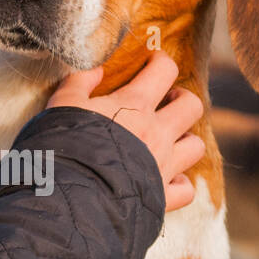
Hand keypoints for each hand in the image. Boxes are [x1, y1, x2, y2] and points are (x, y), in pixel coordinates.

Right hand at [47, 51, 204, 210]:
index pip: (164, 72)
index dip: (161, 61)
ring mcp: (164, 165)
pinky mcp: (162, 196)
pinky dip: (179, 182)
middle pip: (191, 106)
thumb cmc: (63, 145)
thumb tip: (97, 69)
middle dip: (181, 99)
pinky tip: (165, 177)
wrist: (72, 196)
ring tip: (167, 139)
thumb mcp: (62, 104)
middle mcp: (157, 132)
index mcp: (134, 105)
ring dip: (184, 139)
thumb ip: (79, 82)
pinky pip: (186, 188)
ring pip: (196, 146)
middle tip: (164, 102)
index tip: (152, 61)